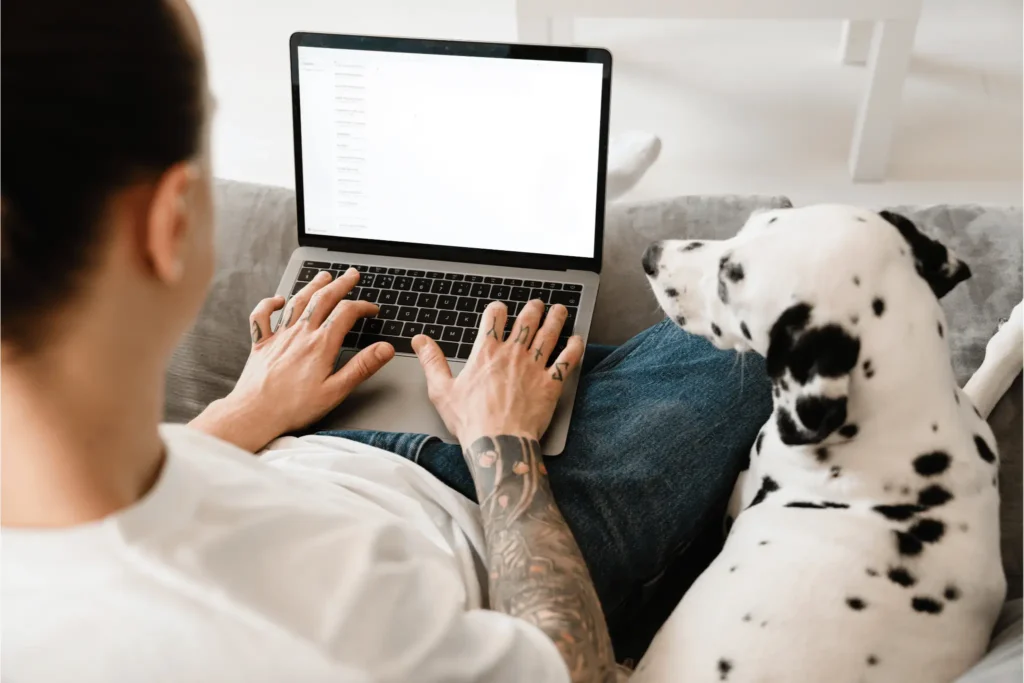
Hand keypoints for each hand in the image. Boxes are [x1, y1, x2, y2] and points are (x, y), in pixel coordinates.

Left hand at [190, 269, 393, 450]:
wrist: (254, 415)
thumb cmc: (293, 407)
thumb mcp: (336, 391)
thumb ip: (361, 367)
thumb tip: (385, 349)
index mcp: (321, 345)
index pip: (346, 313)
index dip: (362, 306)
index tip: (372, 309)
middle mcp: (300, 334)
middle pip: (323, 299)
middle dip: (340, 284)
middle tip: (351, 275)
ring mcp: (279, 337)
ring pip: (298, 301)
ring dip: (312, 286)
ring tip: (323, 277)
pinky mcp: (261, 344)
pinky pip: (261, 316)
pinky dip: (269, 304)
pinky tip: (278, 300)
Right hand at [411, 299, 583, 445]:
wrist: (498, 443)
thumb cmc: (470, 421)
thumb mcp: (441, 390)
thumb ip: (432, 361)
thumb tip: (420, 341)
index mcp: (486, 353)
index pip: (494, 317)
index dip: (497, 309)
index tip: (500, 310)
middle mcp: (512, 354)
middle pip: (527, 320)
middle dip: (533, 309)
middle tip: (537, 305)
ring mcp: (534, 367)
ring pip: (549, 334)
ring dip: (555, 319)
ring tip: (559, 311)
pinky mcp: (551, 383)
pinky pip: (567, 359)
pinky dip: (574, 347)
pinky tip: (576, 340)